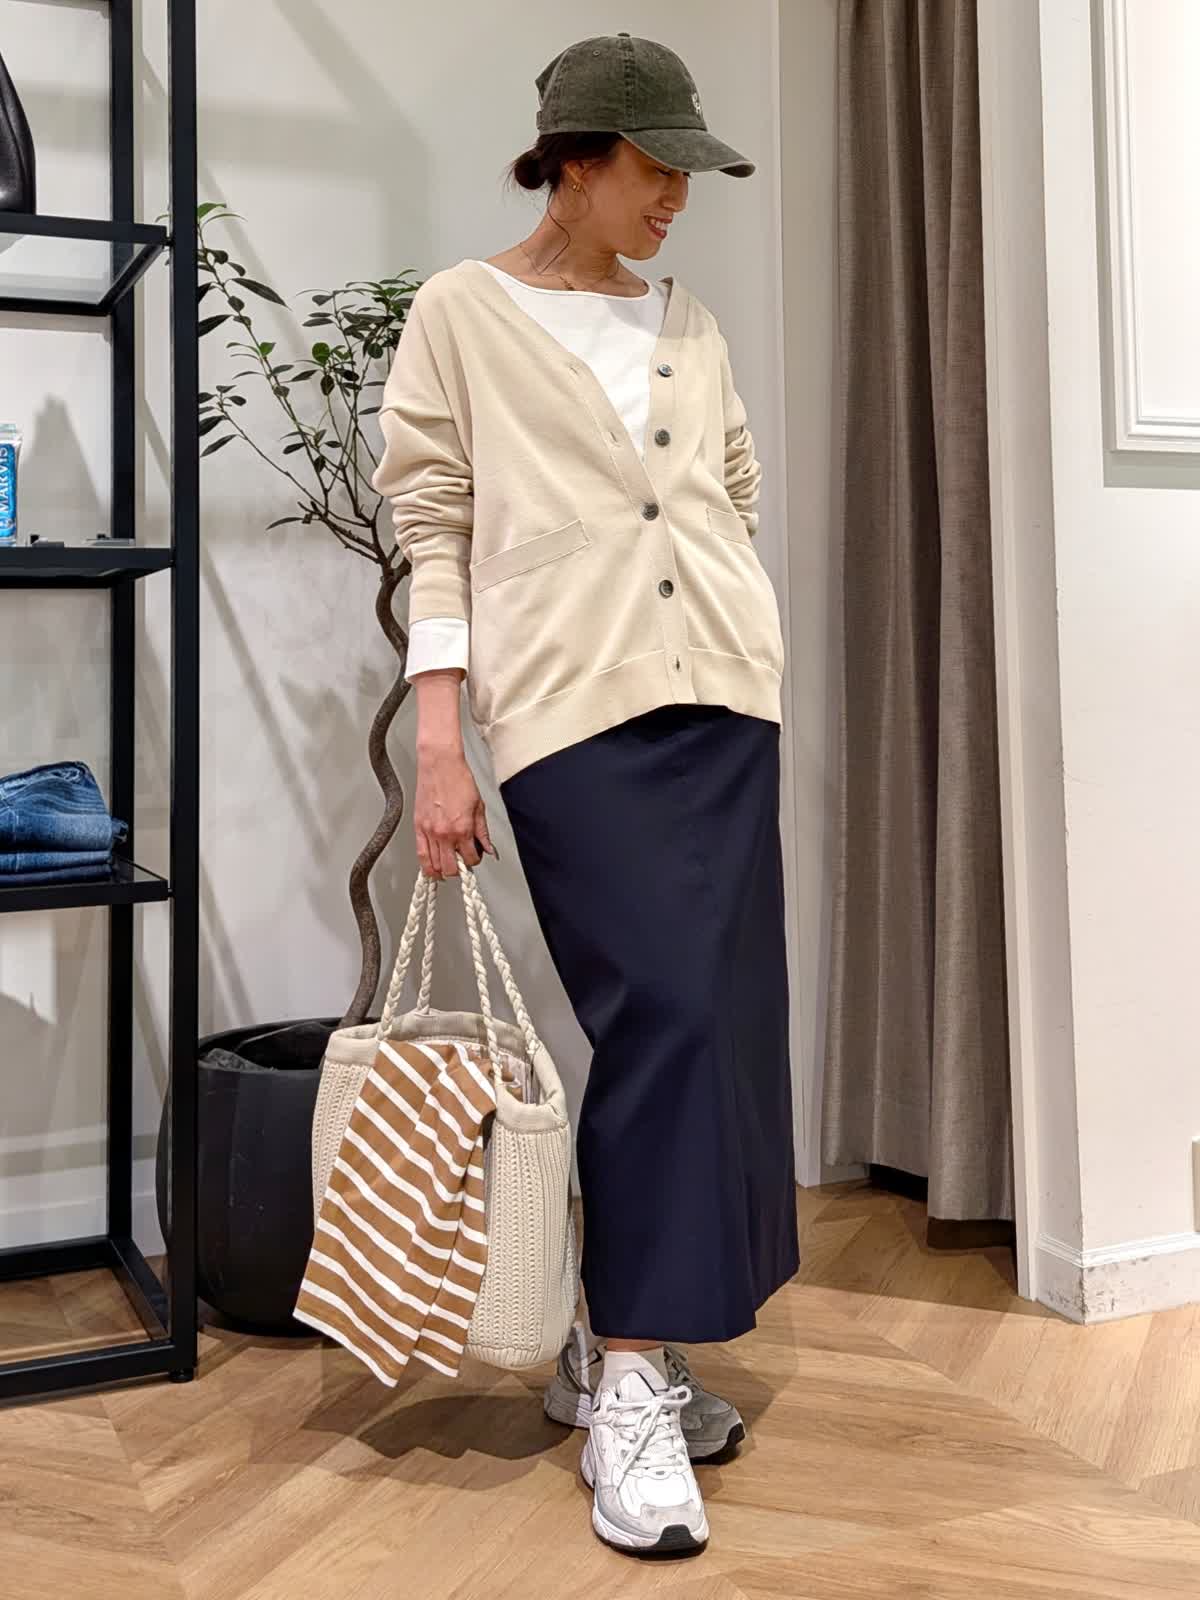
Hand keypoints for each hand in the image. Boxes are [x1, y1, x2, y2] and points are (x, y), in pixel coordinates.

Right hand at [414, 743, 497, 878]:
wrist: (439, 764)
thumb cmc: (459, 779)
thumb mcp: (479, 806)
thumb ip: (482, 832)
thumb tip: (488, 847)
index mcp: (463, 829)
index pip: (470, 859)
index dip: (475, 860)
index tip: (475, 856)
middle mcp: (445, 833)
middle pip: (451, 868)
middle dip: (458, 870)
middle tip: (461, 863)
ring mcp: (429, 831)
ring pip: (434, 865)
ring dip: (442, 870)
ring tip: (447, 868)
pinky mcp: (418, 827)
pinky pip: (420, 854)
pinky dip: (426, 866)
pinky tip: (431, 869)